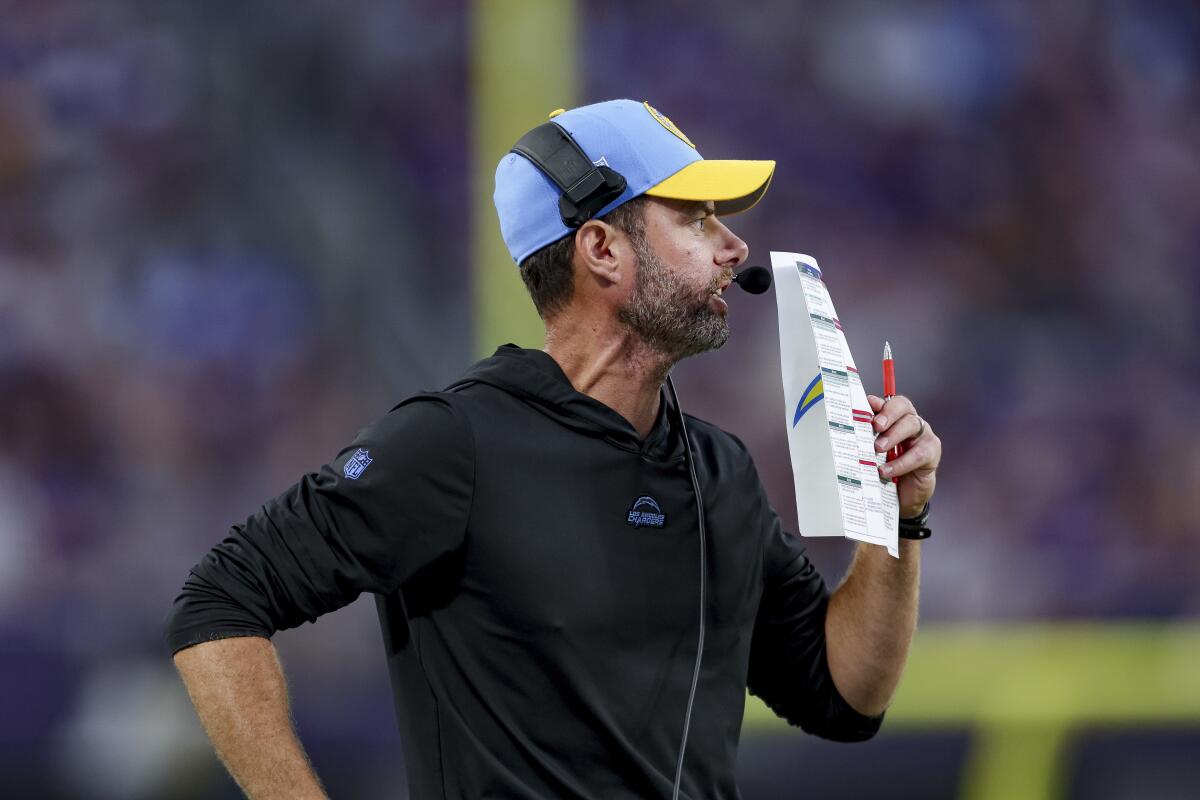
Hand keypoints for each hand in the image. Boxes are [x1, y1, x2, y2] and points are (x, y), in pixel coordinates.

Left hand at [866, 394, 940, 518]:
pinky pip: (918, 454)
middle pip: (903, 408)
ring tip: (877, 448)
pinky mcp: (931, 454)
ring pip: (911, 426)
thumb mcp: (872, 451)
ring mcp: (924, 436)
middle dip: (888, 414)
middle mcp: (912, 422)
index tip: (868, 405)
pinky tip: (886, 470)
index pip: (891, 402)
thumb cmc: (885, 466)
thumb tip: (853, 420)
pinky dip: (900, 463)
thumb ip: (867, 435)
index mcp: (897, 417)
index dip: (881, 403)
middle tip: (875, 426)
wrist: (903, 495)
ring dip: (893, 436)